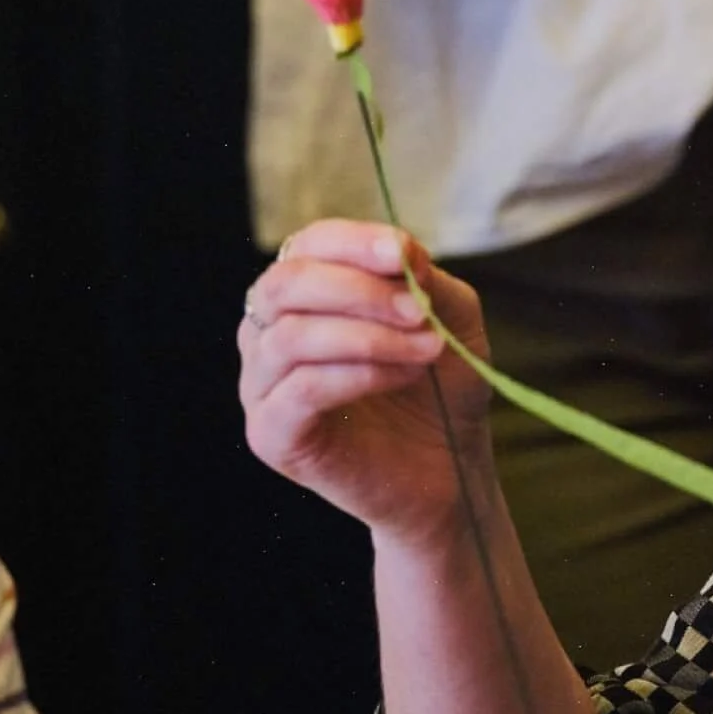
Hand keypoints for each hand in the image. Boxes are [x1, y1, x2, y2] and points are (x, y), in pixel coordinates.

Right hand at [238, 221, 494, 544]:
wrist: (449, 470)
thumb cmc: (442, 388)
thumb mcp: (451, 319)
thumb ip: (425, 280)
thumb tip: (400, 251)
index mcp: (303, 296)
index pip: (305, 247)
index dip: (351, 242)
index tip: (403, 254)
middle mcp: (268, 334)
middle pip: (285, 284)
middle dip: (359, 289)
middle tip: (419, 311)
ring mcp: (261, 387)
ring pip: (290, 337)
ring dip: (368, 336)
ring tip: (426, 350)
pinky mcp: (269, 435)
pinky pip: (299, 389)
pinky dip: (358, 374)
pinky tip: (403, 376)